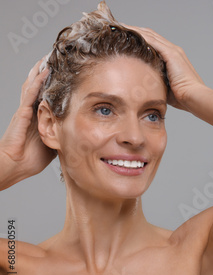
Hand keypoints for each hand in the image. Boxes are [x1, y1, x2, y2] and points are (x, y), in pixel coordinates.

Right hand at [0, 57, 55, 183]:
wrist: (15, 165)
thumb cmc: (31, 157)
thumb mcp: (54, 142)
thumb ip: (64, 133)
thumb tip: (81, 131)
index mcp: (40, 116)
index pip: (48, 94)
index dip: (54, 82)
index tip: (64, 70)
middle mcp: (32, 110)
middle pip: (39, 85)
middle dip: (47, 70)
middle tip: (56, 56)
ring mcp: (27, 110)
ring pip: (34, 85)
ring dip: (41, 70)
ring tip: (49, 56)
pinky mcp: (23, 113)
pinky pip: (30, 94)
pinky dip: (37, 82)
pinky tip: (43, 72)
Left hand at [120, 23, 205, 111]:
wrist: (193, 97)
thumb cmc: (182, 97)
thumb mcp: (165, 86)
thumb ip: (155, 81)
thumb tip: (142, 85)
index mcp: (173, 57)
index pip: (154, 42)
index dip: (140, 38)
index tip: (126, 38)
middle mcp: (173, 51)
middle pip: (151, 35)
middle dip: (135, 30)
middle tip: (119, 28)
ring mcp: (173, 51)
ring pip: (150, 35)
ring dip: (135, 29)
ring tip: (120, 27)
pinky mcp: (171, 54)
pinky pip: (152, 41)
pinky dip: (140, 35)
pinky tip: (129, 32)